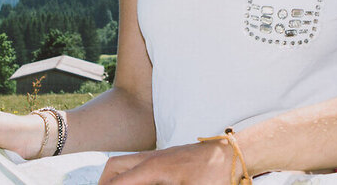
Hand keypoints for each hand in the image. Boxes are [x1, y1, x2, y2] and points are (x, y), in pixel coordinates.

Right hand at [98, 140, 236, 183]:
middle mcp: (151, 159)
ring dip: (116, 177)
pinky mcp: (167, 157)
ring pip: (125, 163)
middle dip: (104, 183)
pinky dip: (130, 174)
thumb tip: (143, 184)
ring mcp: (159, 156)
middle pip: (114, 167)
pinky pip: (138, 163)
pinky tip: (138, 183)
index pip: (117, 183)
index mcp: (153, 168)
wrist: (233, 154)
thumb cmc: (214, 175)